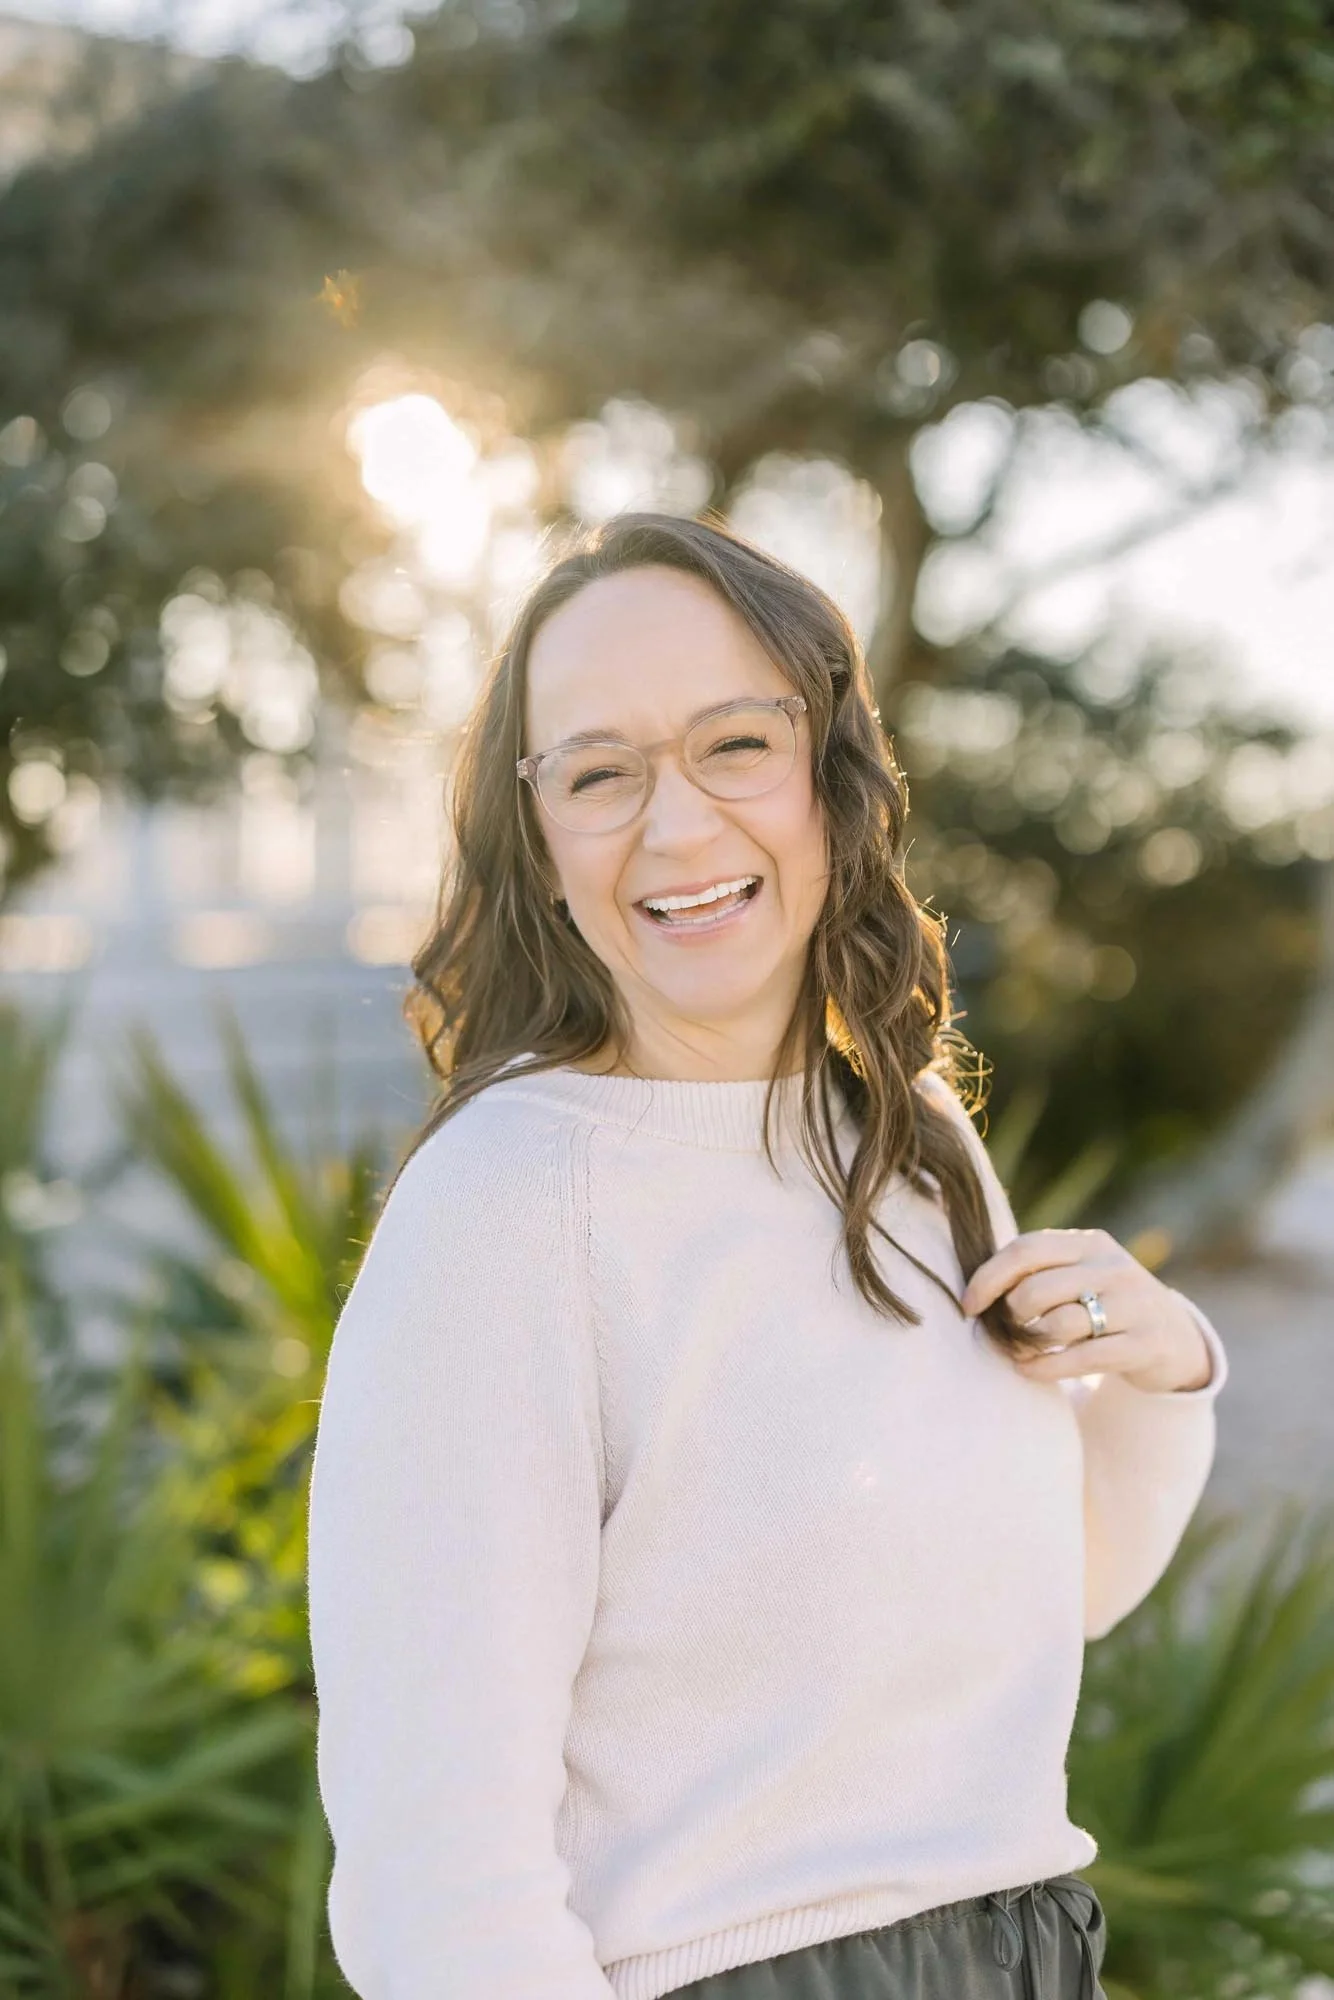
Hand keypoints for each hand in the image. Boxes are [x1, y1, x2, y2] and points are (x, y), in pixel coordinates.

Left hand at [959, 1228, 1214, 1393]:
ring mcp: (1134, 1305)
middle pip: (1038, 1289)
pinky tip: (1028, 1370)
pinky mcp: (1144, 1344)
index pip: (1027, 1249)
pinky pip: (1083, 1357)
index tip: (967, 1304)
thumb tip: (974, 1292)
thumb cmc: (1103, 1304)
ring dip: (1028, 1343)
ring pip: (1060, 1323)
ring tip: (1018, 1351)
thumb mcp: (1078, 1276)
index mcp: (1090, 1243)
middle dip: (1011, 1315)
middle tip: (1004, 1330)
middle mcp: (1113, 1268)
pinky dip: (1046, 1367)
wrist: (1173, 1337)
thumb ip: (1037, 1274)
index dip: (989, 1277)